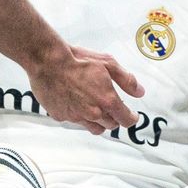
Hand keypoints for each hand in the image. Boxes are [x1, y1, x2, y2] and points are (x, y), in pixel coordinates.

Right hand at [27, 45, 144, 135]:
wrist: (48, 61)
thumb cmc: (76, 59)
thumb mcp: (108, 63)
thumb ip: (126, 80)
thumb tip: (139, 91)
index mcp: (107, 101)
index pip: (126, 120)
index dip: (131, 117)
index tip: (131, 115)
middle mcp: (93, 113)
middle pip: (111, 125)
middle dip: (115, 117)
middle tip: (112, 107)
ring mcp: (76, 117)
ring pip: (94, 128)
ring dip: (99, 121)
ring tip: (96, 109)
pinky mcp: (61, 116)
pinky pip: (74, 121)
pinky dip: (78, 115)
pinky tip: (75, 103)